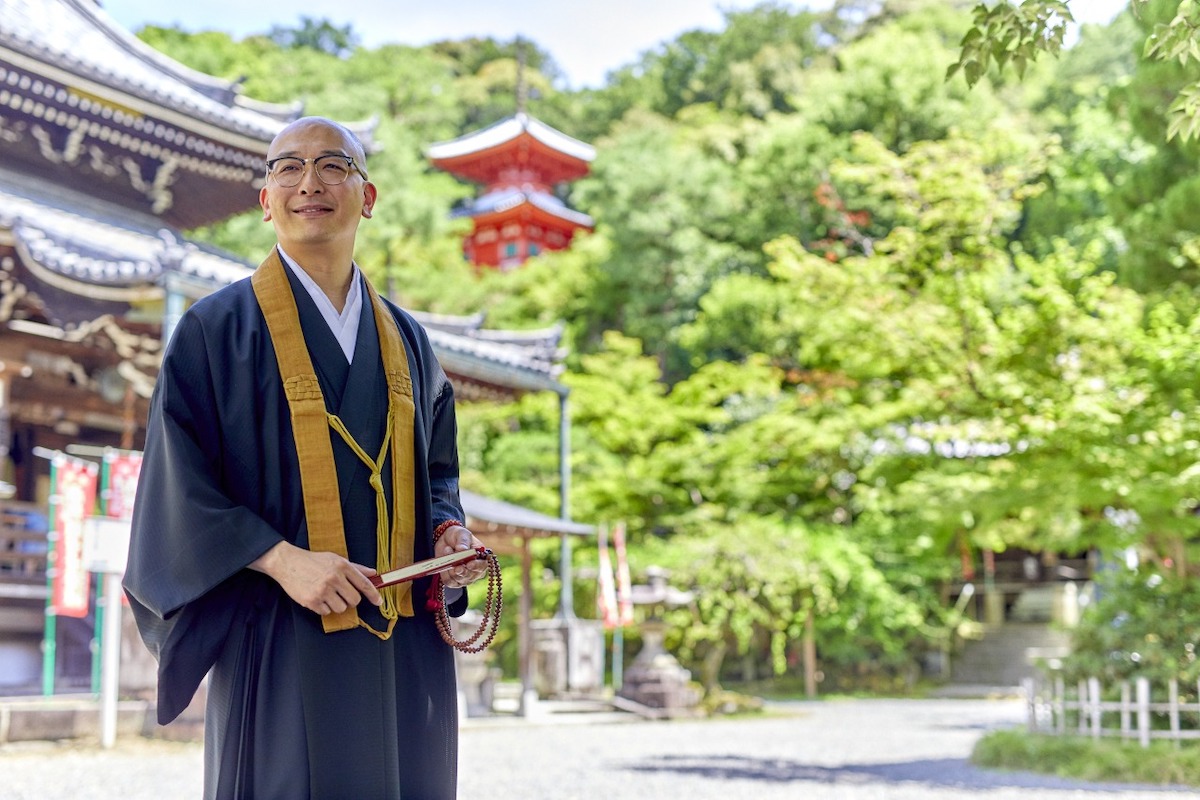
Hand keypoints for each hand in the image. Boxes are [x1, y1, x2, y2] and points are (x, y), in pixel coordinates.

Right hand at [250, 541, 381, 615]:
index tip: (379, 602)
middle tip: (342, 594)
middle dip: (350, 600)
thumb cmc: (313, 561)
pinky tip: (317, 597)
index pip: (364, 584)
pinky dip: (323, 608)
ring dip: (336, 604)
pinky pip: (326, 612)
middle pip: (354, 600)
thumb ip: (356, 568)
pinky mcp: (312, 601)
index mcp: (342, 566)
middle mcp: (334, 578)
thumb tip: (373, 573)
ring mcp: (323, 590)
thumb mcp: (335, 559)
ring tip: (327, 594)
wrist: (287, 563)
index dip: (374, 595)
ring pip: (341, 608)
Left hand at [434, 524, 488, 588]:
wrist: (445, 540)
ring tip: (447, 551)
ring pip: (459, 580)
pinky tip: (444, 564)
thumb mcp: (462, 534)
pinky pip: (449, 581)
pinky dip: (445, 574)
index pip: (482, 566)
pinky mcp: (453, 581)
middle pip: (470, 576)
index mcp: (481, 558)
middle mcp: (475, 571)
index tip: (469, 564)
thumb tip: (462, 550)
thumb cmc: (458, 536)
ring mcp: (464, 577)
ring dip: (451, 569)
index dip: (476, 566)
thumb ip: (463, 542)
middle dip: (461, 571)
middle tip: (455, 565)